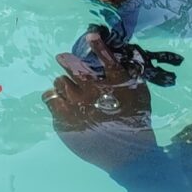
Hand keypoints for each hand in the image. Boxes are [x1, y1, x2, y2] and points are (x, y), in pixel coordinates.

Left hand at [44, 31, 159, 168]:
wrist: (128, 156)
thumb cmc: (136, 122)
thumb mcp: (141, 94)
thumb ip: (131, 73)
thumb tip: (128, 51)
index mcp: (117, 85)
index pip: (106, 58)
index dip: (98, 44)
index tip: (91, 35)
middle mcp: (95, 93)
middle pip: (74, 68)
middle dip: (67, 60)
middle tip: (63, 59)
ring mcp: (78, 107)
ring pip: (60, 82)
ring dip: (63, 82)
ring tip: (67, 87)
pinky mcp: (65, 121)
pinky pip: (50, 99)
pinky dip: (53, 96)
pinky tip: (60, 100)